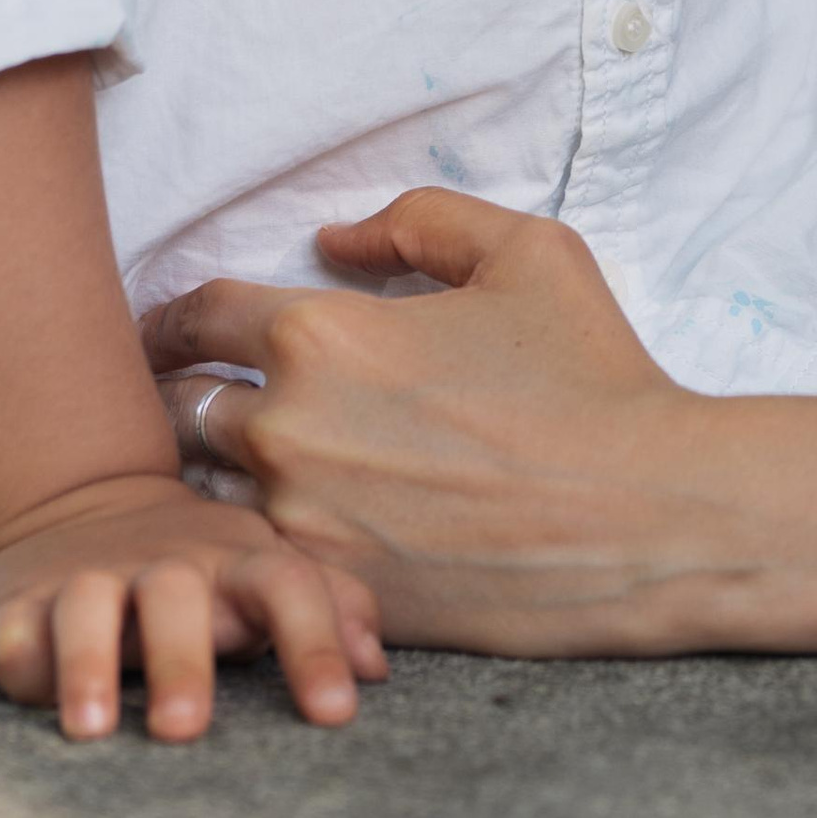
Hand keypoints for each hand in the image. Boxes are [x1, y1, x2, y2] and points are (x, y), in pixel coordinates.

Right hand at [0, 469, 386, 740]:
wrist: (78, 505)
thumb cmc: (199, 568)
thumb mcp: (264, 573)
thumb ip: (328, 610)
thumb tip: (375, 668)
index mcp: (236, 562)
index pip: (288, 587)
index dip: (317, 641)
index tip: (337, 713)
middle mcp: (164, 568)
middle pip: (178, 596)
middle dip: (183, 660)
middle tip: (187, 730)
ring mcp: (87, 580)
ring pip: (86, 608)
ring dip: (89, 664)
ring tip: (93, 730)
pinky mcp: (20, 604)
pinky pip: (17, 633)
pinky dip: (25, 660)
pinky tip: (32, 690)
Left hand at [142, 195, 701, 653]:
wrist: (644, 515)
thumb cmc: (590, 373)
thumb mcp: (523, 250)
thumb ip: (417, 221)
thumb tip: (334, 239)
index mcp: (319, 336)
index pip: (197, 315)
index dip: (176, 316)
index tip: (172, 328)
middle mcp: (288, 431)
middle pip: (178, 409)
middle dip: (172, 397)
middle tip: (176, 397)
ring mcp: (303, 525)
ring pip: (206, 496)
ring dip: (212, 478)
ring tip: (224, 472)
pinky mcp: (332, 596)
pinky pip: (256, 565)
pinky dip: (254, 547)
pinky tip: (276, 536)